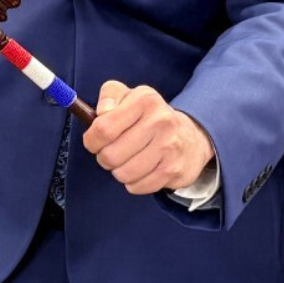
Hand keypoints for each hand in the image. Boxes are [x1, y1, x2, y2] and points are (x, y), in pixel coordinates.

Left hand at [83, 82, 215, 194]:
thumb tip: (101, 111)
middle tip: (112, 153)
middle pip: (110, 155)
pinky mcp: (173, 170)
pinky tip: (141, 171)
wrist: (192, 136)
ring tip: (127, 162)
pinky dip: (134, 183)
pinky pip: (138, 186)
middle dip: (105, 158)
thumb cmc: (151, 117)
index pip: (103, 129)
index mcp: (145, 100)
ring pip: (123, 174)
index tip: (95, 142)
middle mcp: (160, 121)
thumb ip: (109, 95)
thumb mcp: (130, 96)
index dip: (92, 140)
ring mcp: (169, 147)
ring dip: (119, 172)